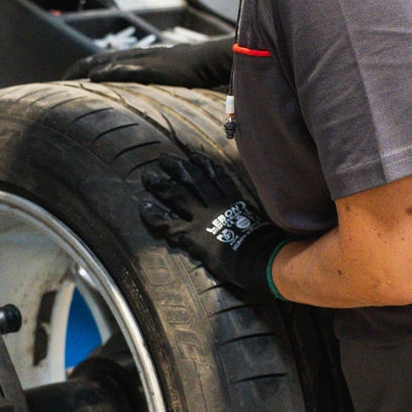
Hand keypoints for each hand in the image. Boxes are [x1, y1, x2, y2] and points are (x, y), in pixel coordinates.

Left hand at [67, 34, 232, 89]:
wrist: (209, 61)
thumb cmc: (190, 71)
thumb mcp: (164, 79)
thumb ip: (148, 86)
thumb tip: (138, 103)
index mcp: (134, 60)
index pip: (99, 62)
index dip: (81, 72)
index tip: (65, 84)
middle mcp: (133, 57)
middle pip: (94, 60)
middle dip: (73, 72)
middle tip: (57, 85)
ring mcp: (142, 61)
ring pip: (105, 62)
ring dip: (84, 71)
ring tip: (66, 82)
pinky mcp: (152, 68)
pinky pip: (125, 68)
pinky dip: (108, 71)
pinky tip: (95, 77)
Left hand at [140, 152, 289, 298]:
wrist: (261, 257)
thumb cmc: (267, 245)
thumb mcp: (259, 222)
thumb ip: (247, 216)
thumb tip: (246, 218)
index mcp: (234, 200)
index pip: (218, 176)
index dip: (204, 163)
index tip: (193, 154)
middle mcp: (216, 204)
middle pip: (193, 180)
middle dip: (177, 167)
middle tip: (163, 158)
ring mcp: (203, 218)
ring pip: (178, 195)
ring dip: (162, 185)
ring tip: (148, 176)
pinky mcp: (193, 234)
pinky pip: (169, 222)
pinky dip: (155, 215)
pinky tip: (144, 207)